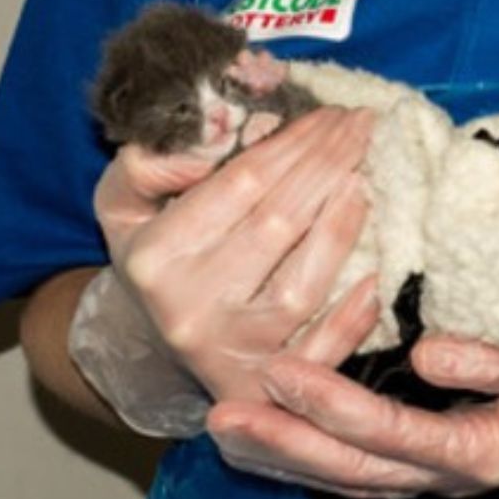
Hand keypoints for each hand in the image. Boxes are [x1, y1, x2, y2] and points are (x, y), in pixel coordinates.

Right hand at [92, 106, 373, 404]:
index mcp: (155, 256)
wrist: (143, 348)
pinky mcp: (261, 386)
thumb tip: (208, 144)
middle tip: (364, 125)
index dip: (293, 143)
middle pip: (277, 224)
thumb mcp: (122, 204)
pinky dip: (350, 321)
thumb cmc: (155, 255)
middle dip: (329, 166)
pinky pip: (316, 355)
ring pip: (301, 287)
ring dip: (342, 228)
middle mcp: (188, 308)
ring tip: (366, 177)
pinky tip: (376, 279)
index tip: (331, 112)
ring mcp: (228, 352)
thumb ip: (147, 164)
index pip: (240, 183)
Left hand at [206, 334, 498, 498]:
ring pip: (348, 477)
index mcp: (480, 451)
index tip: (281, 370)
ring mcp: (437, 471)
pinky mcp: (432, 457)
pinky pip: (362, 466)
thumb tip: (426, 353)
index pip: (390, 432)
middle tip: (222, 416)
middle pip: (353, 469)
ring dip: (287, 457)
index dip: (332, 404)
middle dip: (286, 443)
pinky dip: (313, 455)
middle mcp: (449, 473)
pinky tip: (276, 437)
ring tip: (225, 433)